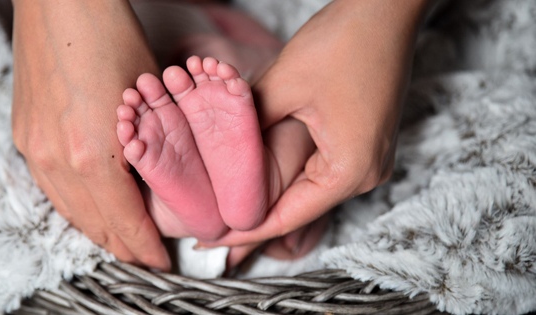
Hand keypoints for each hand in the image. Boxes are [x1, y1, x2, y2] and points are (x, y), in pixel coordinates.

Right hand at [11, 0, 169, 269]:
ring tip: (119, 241)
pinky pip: (50, 186)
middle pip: (93, 224)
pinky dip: (74, 204)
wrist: (62, 3)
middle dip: (122, 246)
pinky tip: (89, 207)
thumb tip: (161, 180)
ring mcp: (34, 148)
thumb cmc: (112, 39)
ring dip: (96, 230)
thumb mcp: (149, 99)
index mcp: (94, 155)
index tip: (160, 262)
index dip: (145, 248)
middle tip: (144, 258)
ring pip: (68, 209)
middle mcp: (57, 160)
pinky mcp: (23, 134)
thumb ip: (152, 147)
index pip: (125, 222)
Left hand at [200, 0, 435, 258]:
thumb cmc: (344, 41)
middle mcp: (366, 174)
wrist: (386, 10)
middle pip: (299, 209)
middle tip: (210, 223)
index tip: (208, 239)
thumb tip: (218, 151)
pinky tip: (259, 174)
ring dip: (270, 193)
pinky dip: (289, 174)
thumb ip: (248, 126)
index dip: (243, 231)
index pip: (286, 218)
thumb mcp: (283, 86)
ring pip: (308, 189)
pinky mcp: (363, 142)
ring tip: (228, 201)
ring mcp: (368, 158)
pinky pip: (320, 170)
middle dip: (253, 214)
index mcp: (350, 171)